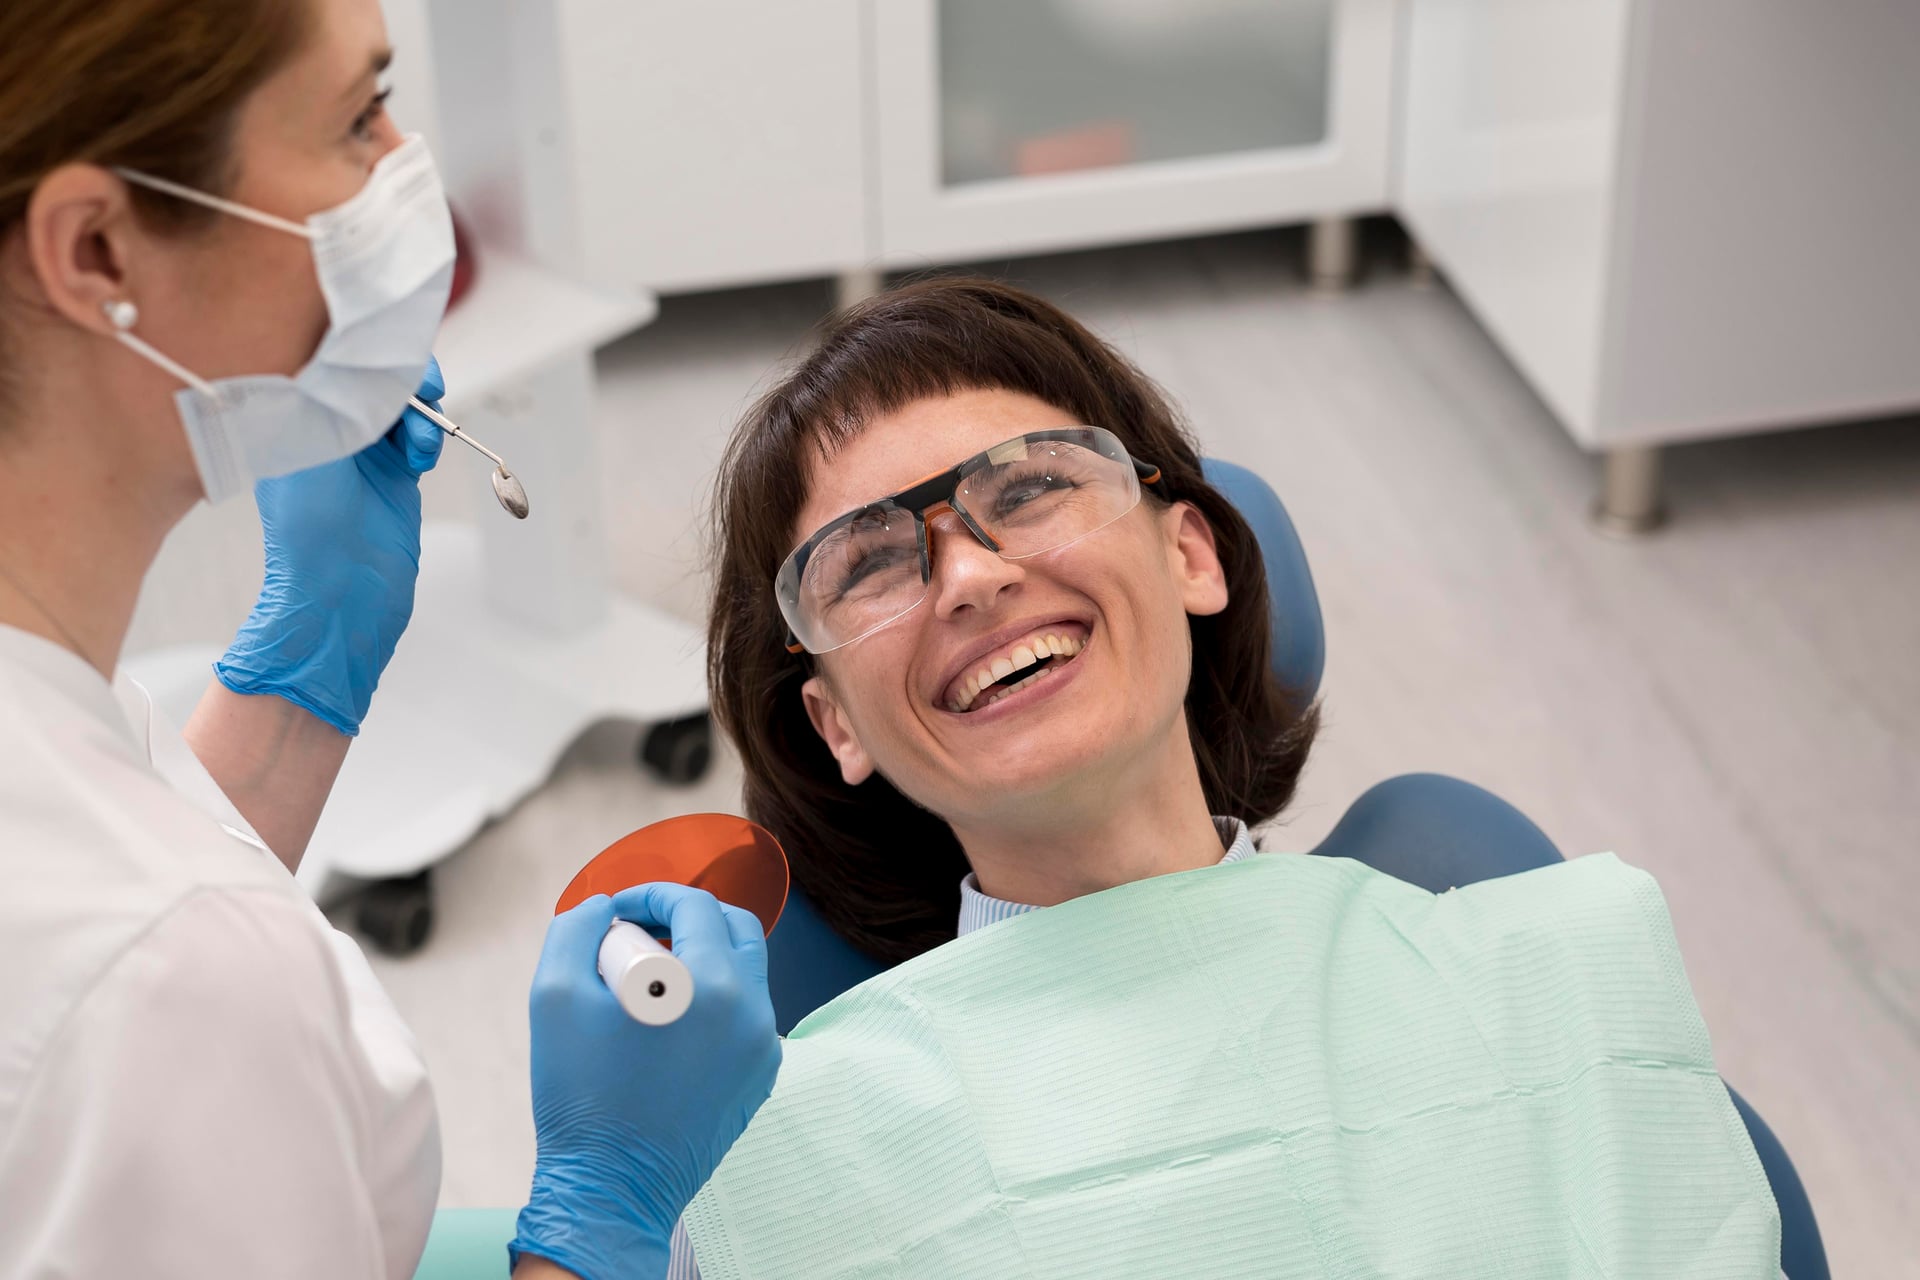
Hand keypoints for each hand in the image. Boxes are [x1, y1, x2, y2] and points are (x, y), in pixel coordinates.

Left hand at [214, 359, 446, 734]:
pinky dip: (428, 438)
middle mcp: (322, 424)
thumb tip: (356, 340)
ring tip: (422, 444)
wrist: (340, 594)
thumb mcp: (312, 443)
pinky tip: (422, 460)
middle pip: (371, 371)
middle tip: (426, 388)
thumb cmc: (308, 527)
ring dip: (422, 411)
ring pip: (403, 400)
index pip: (326, 351)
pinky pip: (419, 431)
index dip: (363, 341)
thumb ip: (334, 390)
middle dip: (404, 377)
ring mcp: (360, 447)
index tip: (391, 345)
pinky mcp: (392, 469)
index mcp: (288, 413)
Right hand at [510, 886, 781, 1279]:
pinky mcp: (761, 1077)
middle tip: (639, 933)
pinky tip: (667, 1021)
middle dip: (686, 918)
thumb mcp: (554, 996)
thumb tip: (606, 908)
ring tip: (647, 978)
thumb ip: (577, 929)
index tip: (619, 909)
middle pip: (735, 928)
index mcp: (713, 987)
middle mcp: (753, 1013)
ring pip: (744, 971)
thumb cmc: (581, 1097)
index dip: (653, 894)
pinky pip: (745, 1015)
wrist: (610, 1189)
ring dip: (701, 957)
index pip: (696, 905)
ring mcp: (763, 1048)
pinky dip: (713, 1000)